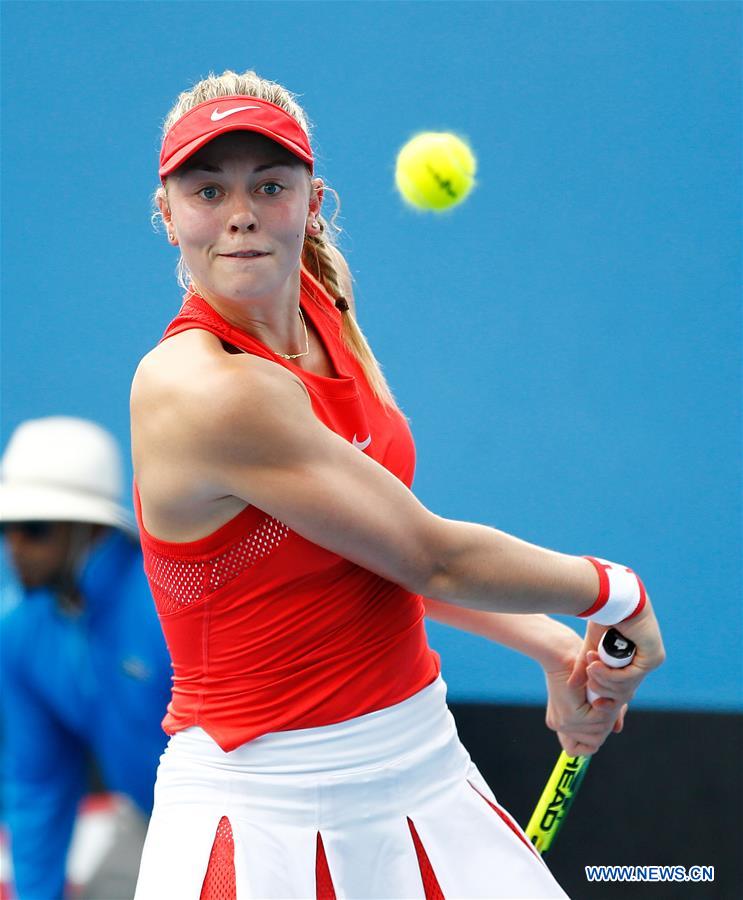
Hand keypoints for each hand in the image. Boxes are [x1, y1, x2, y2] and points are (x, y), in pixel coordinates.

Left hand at [544, 634, 630, 756]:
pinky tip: (603, 698)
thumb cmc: (578, 667)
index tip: (599, 714)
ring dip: (607, 716)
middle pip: (594, 741)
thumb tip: (617, 730)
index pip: (578, 748)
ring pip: (599, 733)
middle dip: (606, 722)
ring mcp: (563, 723)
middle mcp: (558, 725)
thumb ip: (605, 714)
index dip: (594, 736)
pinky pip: (598, 722)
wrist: (563, 651)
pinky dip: (606, 711)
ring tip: (604, 697)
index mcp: (561, 722)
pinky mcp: (571, 716)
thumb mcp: (594, 694)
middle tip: (607, 701)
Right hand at [576, 597, 664, 708]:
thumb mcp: (591, 646)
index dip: (609, 697)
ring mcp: (652, 659)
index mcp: (633, 659)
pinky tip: (596, 665)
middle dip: (602, 686)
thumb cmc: (602, 615)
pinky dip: (611, 674)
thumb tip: (571, 686)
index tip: (594, 703)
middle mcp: (645, 661)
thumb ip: (584, 667)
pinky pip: (630, 676)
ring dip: (604, 679)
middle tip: (588, 672)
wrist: (611, 596)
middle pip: (624, 691)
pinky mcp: (653, 657)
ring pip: (626, 686)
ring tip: (590, 665)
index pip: (624, 689)